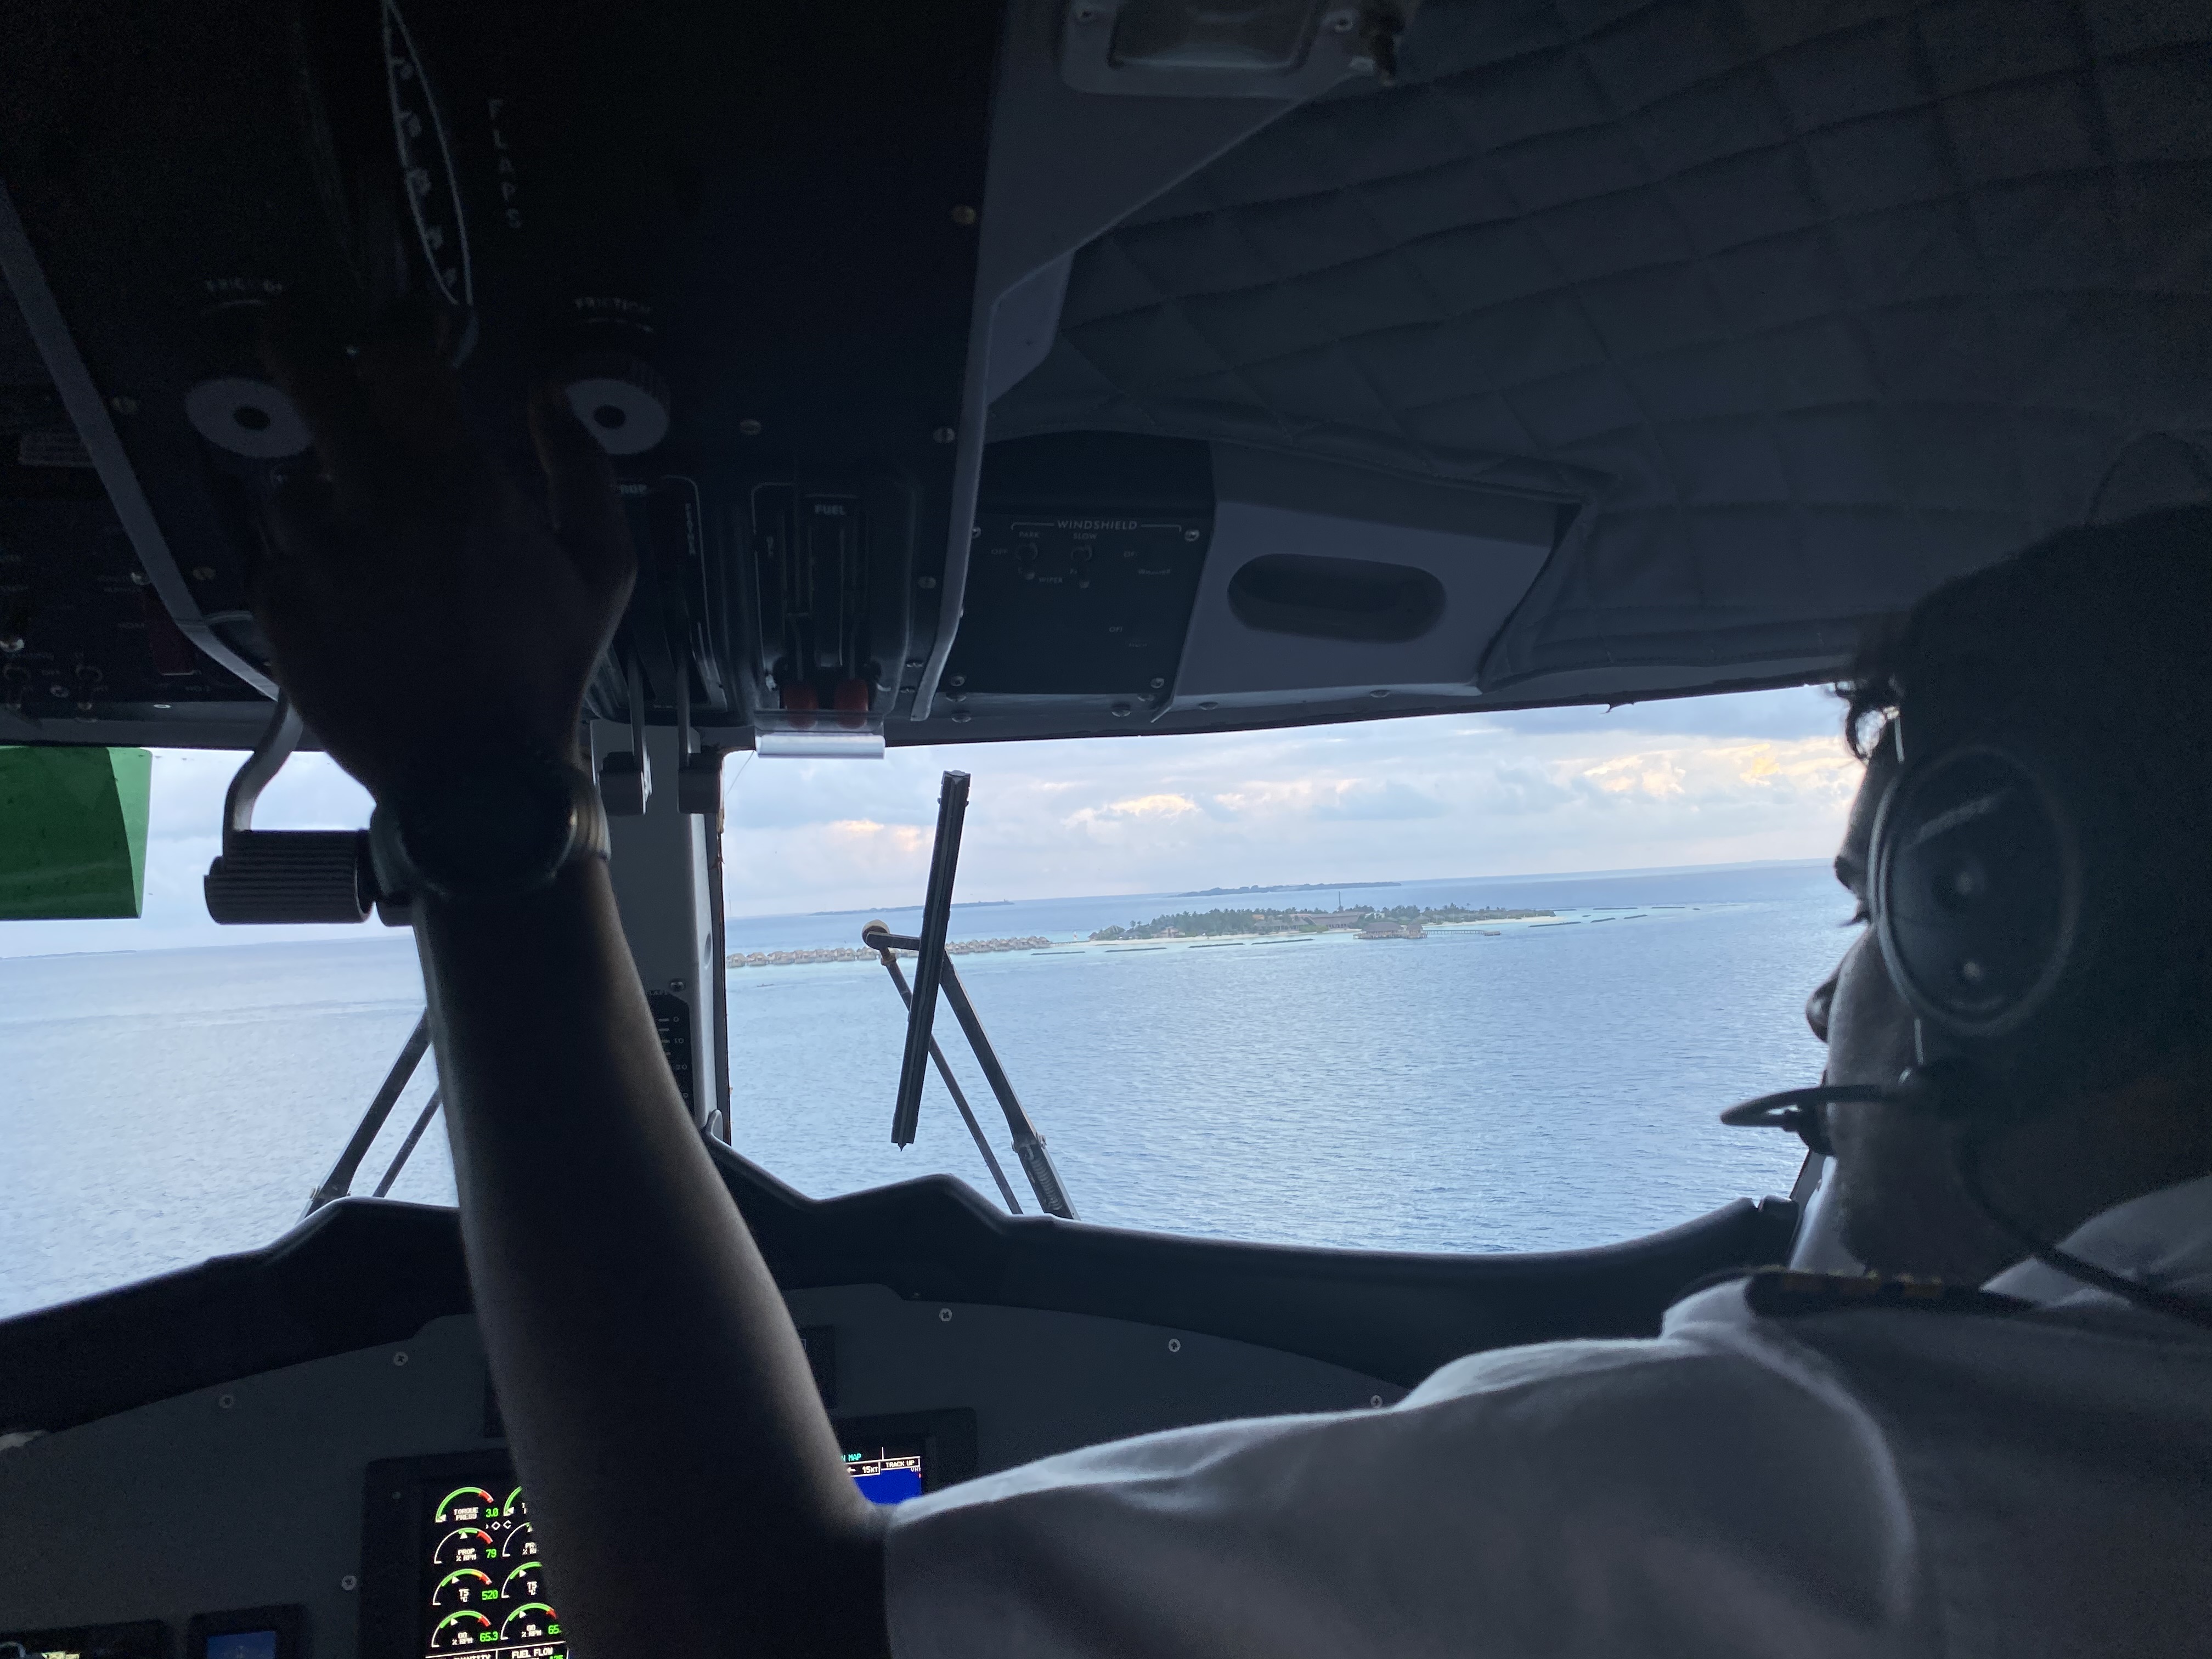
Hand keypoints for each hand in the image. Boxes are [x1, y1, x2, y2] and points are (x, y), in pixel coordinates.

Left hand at [250, 303, 633, 801]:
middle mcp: (376, 505)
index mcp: (459, 486)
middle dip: (299, 337)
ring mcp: (317, 555)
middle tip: (297, 326)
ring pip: (295, 483)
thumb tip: (551, 397)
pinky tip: (356, 607)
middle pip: (309, 375)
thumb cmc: (543, 672)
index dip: (398, 323)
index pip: (401, 357)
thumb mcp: (602, 570)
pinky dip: (310, 569)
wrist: (475, 778)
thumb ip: (582, 467)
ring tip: (368, 549)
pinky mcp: (280, 607)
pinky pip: (280, 559)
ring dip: (326, 496)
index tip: (403, 323)